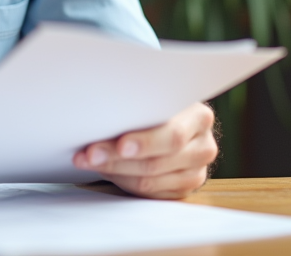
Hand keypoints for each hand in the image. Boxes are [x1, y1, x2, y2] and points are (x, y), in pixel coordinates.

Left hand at [72, 102, 217, 198]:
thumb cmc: (157, 106)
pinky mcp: (183, 189)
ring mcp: (196, 172)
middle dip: (118, 158)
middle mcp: (204, 146)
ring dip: (113, 170)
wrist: (172, 122)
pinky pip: (148, 192)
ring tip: (87, 160)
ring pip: (149, 181)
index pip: (173, 135)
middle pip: (158, 161)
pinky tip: (104, 169)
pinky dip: (122, 181)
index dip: (145, 142)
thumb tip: (101, 111)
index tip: (120, 144)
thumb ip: (140, 105)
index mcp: (200, 118)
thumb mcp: (156, 98)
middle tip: (91, 154)